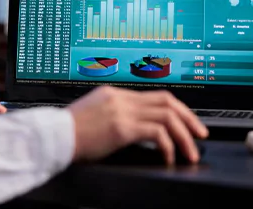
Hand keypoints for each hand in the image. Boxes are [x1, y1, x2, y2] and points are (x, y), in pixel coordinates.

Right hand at [68, 86, 208, 164]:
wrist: (52, 138)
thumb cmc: (67, 133)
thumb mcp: (93, 117)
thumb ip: (114, 116)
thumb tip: (137, 130)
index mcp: (114, 94)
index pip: (154, 96)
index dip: (176, 109)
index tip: (187, 122)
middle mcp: (120, 98)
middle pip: (167, 101)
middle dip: (189, 118)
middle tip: (200, 134)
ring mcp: (121, 111)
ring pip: (167, 116)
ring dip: (184, 136)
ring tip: (189, 152)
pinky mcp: (121, 128)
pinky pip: (157, 134)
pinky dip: (168, 146)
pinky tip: (168, 157)